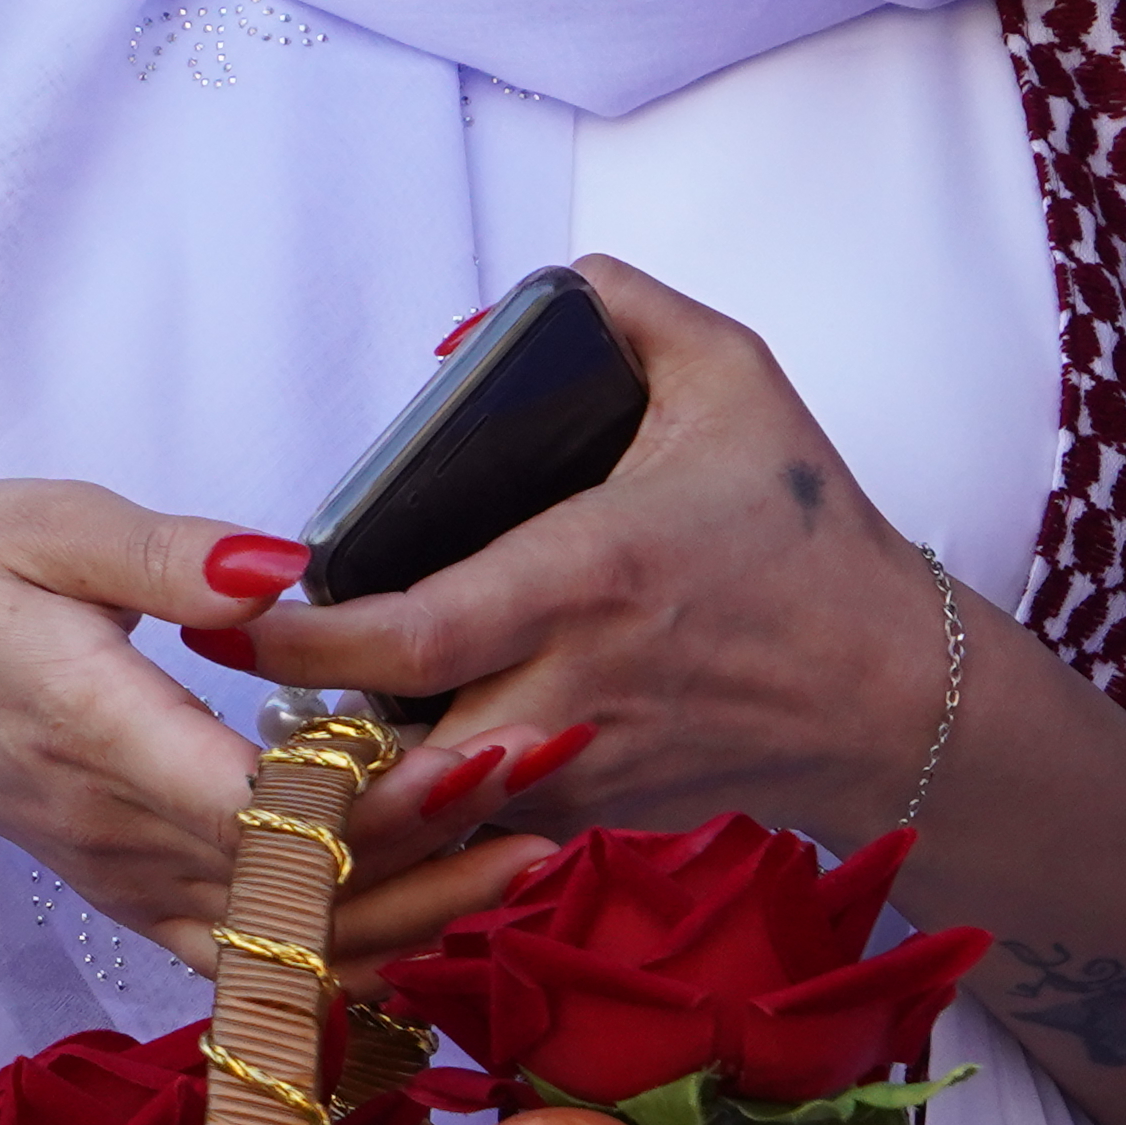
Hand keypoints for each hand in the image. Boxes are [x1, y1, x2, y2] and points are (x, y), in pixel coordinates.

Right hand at [0, 480, 551, 967]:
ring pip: (294, 931)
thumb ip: (163, 554)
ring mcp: (134, 883)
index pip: (248, 798)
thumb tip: (286, 571)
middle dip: (434, 835)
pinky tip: (450, 909)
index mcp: (93, 728)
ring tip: (539, 842)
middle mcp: (120, 832)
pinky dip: (359, 945)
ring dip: (422, 899)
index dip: (369, 795)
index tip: (476, 749)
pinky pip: (262, 957)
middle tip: (550, 771)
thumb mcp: (40, 527)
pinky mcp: (145, 905)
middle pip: (296, 874)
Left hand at [220, 259, 943, 851]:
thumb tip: (471, 330)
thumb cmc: (812, 534)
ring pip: (424, 800)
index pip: (408, 635)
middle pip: (392, 746)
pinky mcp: (596, 816)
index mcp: (589, 576)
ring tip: (295, 707)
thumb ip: (615, 303)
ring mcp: (584, 767)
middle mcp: (576, 686)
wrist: (901, 695)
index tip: (224, 607)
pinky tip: (389, 748)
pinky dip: (424, 799)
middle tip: (233, 663)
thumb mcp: (731, 375)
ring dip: (355, 768)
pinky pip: (478, 821)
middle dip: (300, 724)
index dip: (300, 637)